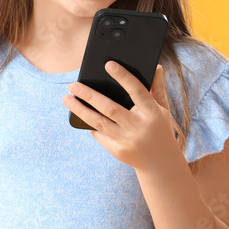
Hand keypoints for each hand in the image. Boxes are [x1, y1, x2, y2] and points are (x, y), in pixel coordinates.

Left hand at [63, 63, 178, 169]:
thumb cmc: (159, 128)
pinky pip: (100, 134)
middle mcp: (139, 126)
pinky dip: (88, 124)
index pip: (137, 91)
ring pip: (100, 123)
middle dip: (90, 96)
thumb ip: (157, 88)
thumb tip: (156, 66)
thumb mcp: (163, 109)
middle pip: (111, 108)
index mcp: (152, 112)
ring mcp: (128, 140)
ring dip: (80, 110)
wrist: (162, 164)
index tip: (108, 64)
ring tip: (66, 98)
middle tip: (73, 85)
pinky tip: (77, 114)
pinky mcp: (118, 151)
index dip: (123, 77)